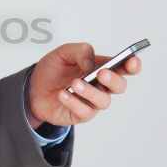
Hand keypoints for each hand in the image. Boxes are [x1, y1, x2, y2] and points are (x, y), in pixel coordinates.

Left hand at [27, 41, 141, 126]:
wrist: (34, 87)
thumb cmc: (54, 69)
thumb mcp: (64, 52)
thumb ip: (80, 51)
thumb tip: (89, 64)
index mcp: (102, 67)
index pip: (124, 67)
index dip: (133, 65)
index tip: (132, 61)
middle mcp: (101, 86)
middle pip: (120, 86)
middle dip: (114, 80)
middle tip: (101, 74)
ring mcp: (92, 101)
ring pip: (103, 101)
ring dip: (90, 91)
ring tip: (74, 83)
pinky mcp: (80, 114)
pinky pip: (84, 111)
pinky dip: (74, 102)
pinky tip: (63, 94)